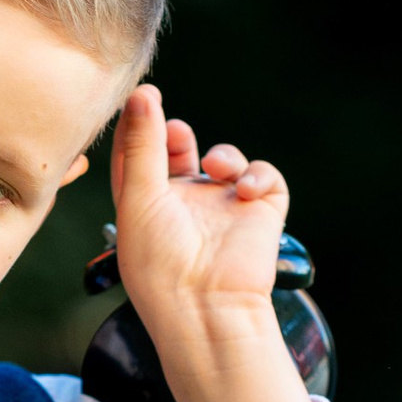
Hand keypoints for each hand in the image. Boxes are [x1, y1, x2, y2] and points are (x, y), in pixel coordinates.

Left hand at [109, 83, 316, 401]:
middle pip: (179, 153)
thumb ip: (142, 145)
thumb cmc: (161, 263)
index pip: (137, 156)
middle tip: (177, 132)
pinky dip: (258, 175)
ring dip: (223, 155)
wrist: (208, 308)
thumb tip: (142, 93)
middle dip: (178, 136)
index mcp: (145, 206)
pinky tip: (246, 191)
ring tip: (217, 167)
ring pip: (225, 159)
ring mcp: (223, 208)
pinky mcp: (259, 213)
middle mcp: (183, 205)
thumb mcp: (140, 199)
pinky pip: (264, 176)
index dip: (137, 126)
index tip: (139, 97)